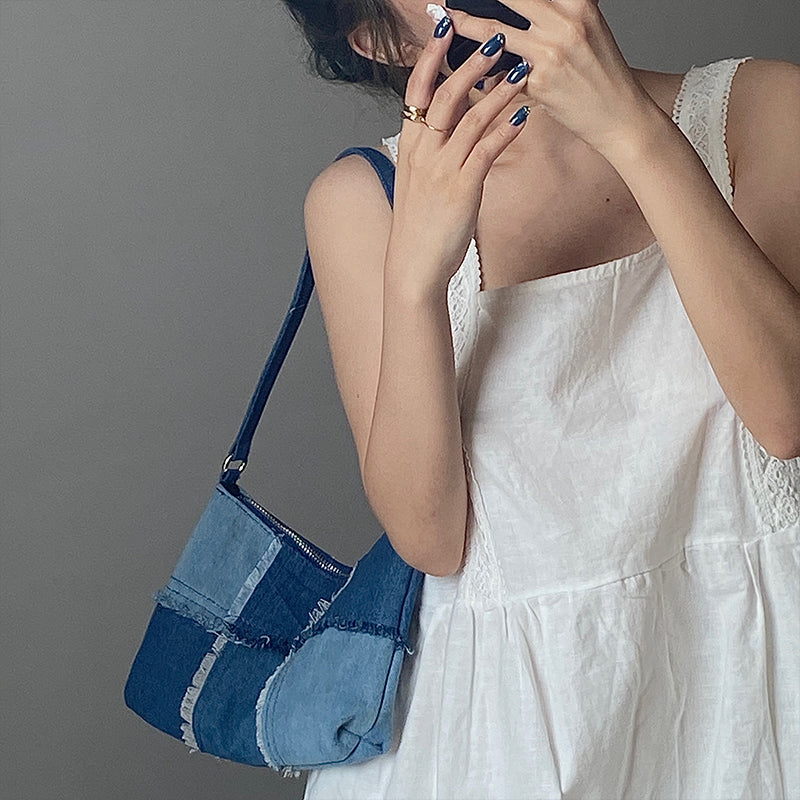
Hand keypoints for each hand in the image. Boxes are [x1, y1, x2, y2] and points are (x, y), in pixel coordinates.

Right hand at [389, 15, 530, 294]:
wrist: (414, 266)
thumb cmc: (420, 225)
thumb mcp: (418, 181)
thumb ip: (432, 150)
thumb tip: (449, 124)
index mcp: (410, 147)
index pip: (416, 91)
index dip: (431, 57)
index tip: (445, 28)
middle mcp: (423, 152)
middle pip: (445, 95)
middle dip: (470, 62)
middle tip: (495, 37)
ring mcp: (442, 170)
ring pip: (470, 118)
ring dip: (498, 91)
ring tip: (522, 70)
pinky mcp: (462, 189)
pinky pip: (487, 150)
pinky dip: (507, 129)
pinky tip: (525, 114)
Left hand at [443, 0, 657, 157]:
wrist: (619, 115)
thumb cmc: (601, 73)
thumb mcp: (587, 27)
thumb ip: (557, 12)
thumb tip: (516, 7)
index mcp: (578, 2)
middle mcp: (566, 21)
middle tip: (448, 0)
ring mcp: (551, 52)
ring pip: (495, 33)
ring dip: (465, 24)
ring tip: (446, 18)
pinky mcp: (540, 82)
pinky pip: (502, 72)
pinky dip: (484, 68)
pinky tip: (465, 64)